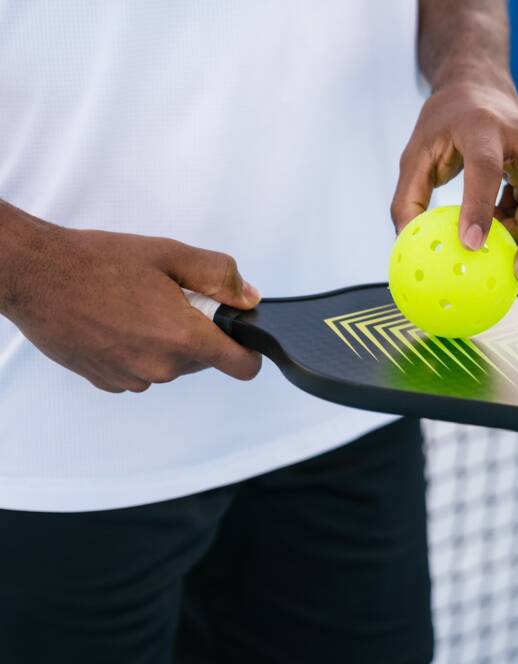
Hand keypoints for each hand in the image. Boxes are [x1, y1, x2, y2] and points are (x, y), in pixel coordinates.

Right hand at [2, 220, 261, 392]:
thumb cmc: (97, 262)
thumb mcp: (170, 254)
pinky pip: (140, 370)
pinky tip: (116, 323)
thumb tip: (247, 298)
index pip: (241, 367)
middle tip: (169, 300)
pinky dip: (137, 350)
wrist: (36, 275)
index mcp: (183, 337)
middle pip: (204, 361)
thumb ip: (219, 277)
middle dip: (197, 333)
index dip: (247, 351)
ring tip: (136, 307)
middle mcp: (160, 367)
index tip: (239, 335)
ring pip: (170, 366)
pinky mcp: (107, 382)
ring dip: (165, 342)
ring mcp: (131, 378)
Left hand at [391, 81, 517, 284]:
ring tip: (515, 266)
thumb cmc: (443, 126)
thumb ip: (407, 200)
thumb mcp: (415, 155)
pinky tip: (507, 239)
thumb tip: (406, 246)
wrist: (477, 90)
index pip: (485, 168)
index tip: (471, 245)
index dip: (479, 207)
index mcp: (481, 126)